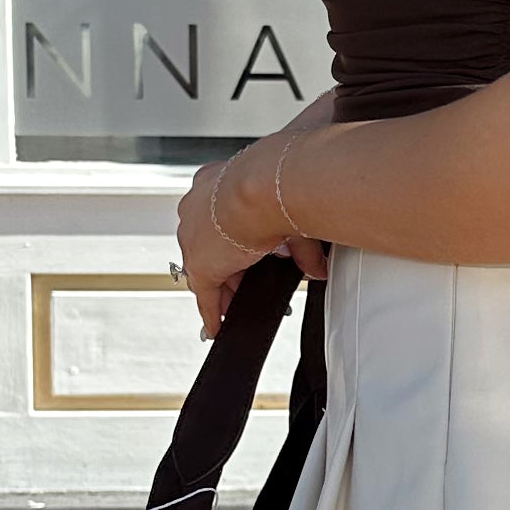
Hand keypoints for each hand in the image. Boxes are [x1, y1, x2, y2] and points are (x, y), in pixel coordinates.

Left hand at [174, 117, 330, 337]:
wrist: (265, 187)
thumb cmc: (277, 185)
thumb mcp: (290, 216)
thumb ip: (300, 245)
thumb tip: (315, 266)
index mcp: (217, 182)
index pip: (218, 216)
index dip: (231, 237)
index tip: (241, 250)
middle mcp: (198, 206)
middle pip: (209, 245)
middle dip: (228, 265)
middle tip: (243, 283)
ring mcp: (194, 237)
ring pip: (206, 270)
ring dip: (222, 289)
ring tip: (236, 305)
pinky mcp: (200, 266)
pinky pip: (204, 296)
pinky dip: (212, 313)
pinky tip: (216, 327)